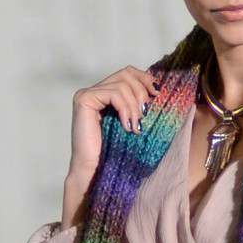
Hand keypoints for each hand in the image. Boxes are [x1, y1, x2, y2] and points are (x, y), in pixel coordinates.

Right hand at [69, 65, 160, 179]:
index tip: (157, 94)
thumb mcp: (133, 123)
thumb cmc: (116, 152)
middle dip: (141, 92)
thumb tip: (158, 87)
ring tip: (136, 126)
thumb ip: (138, 104)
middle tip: (145, 115)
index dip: (144, 78)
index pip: (127, 72)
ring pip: (122, 84)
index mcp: (106, 93)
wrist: (97, 170)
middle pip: (126, 73)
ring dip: (134, 106)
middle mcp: (95, 90)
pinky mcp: (84, 99)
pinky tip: (127, 126)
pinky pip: (113, 93)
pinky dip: (125, 109)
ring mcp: (87, 93)